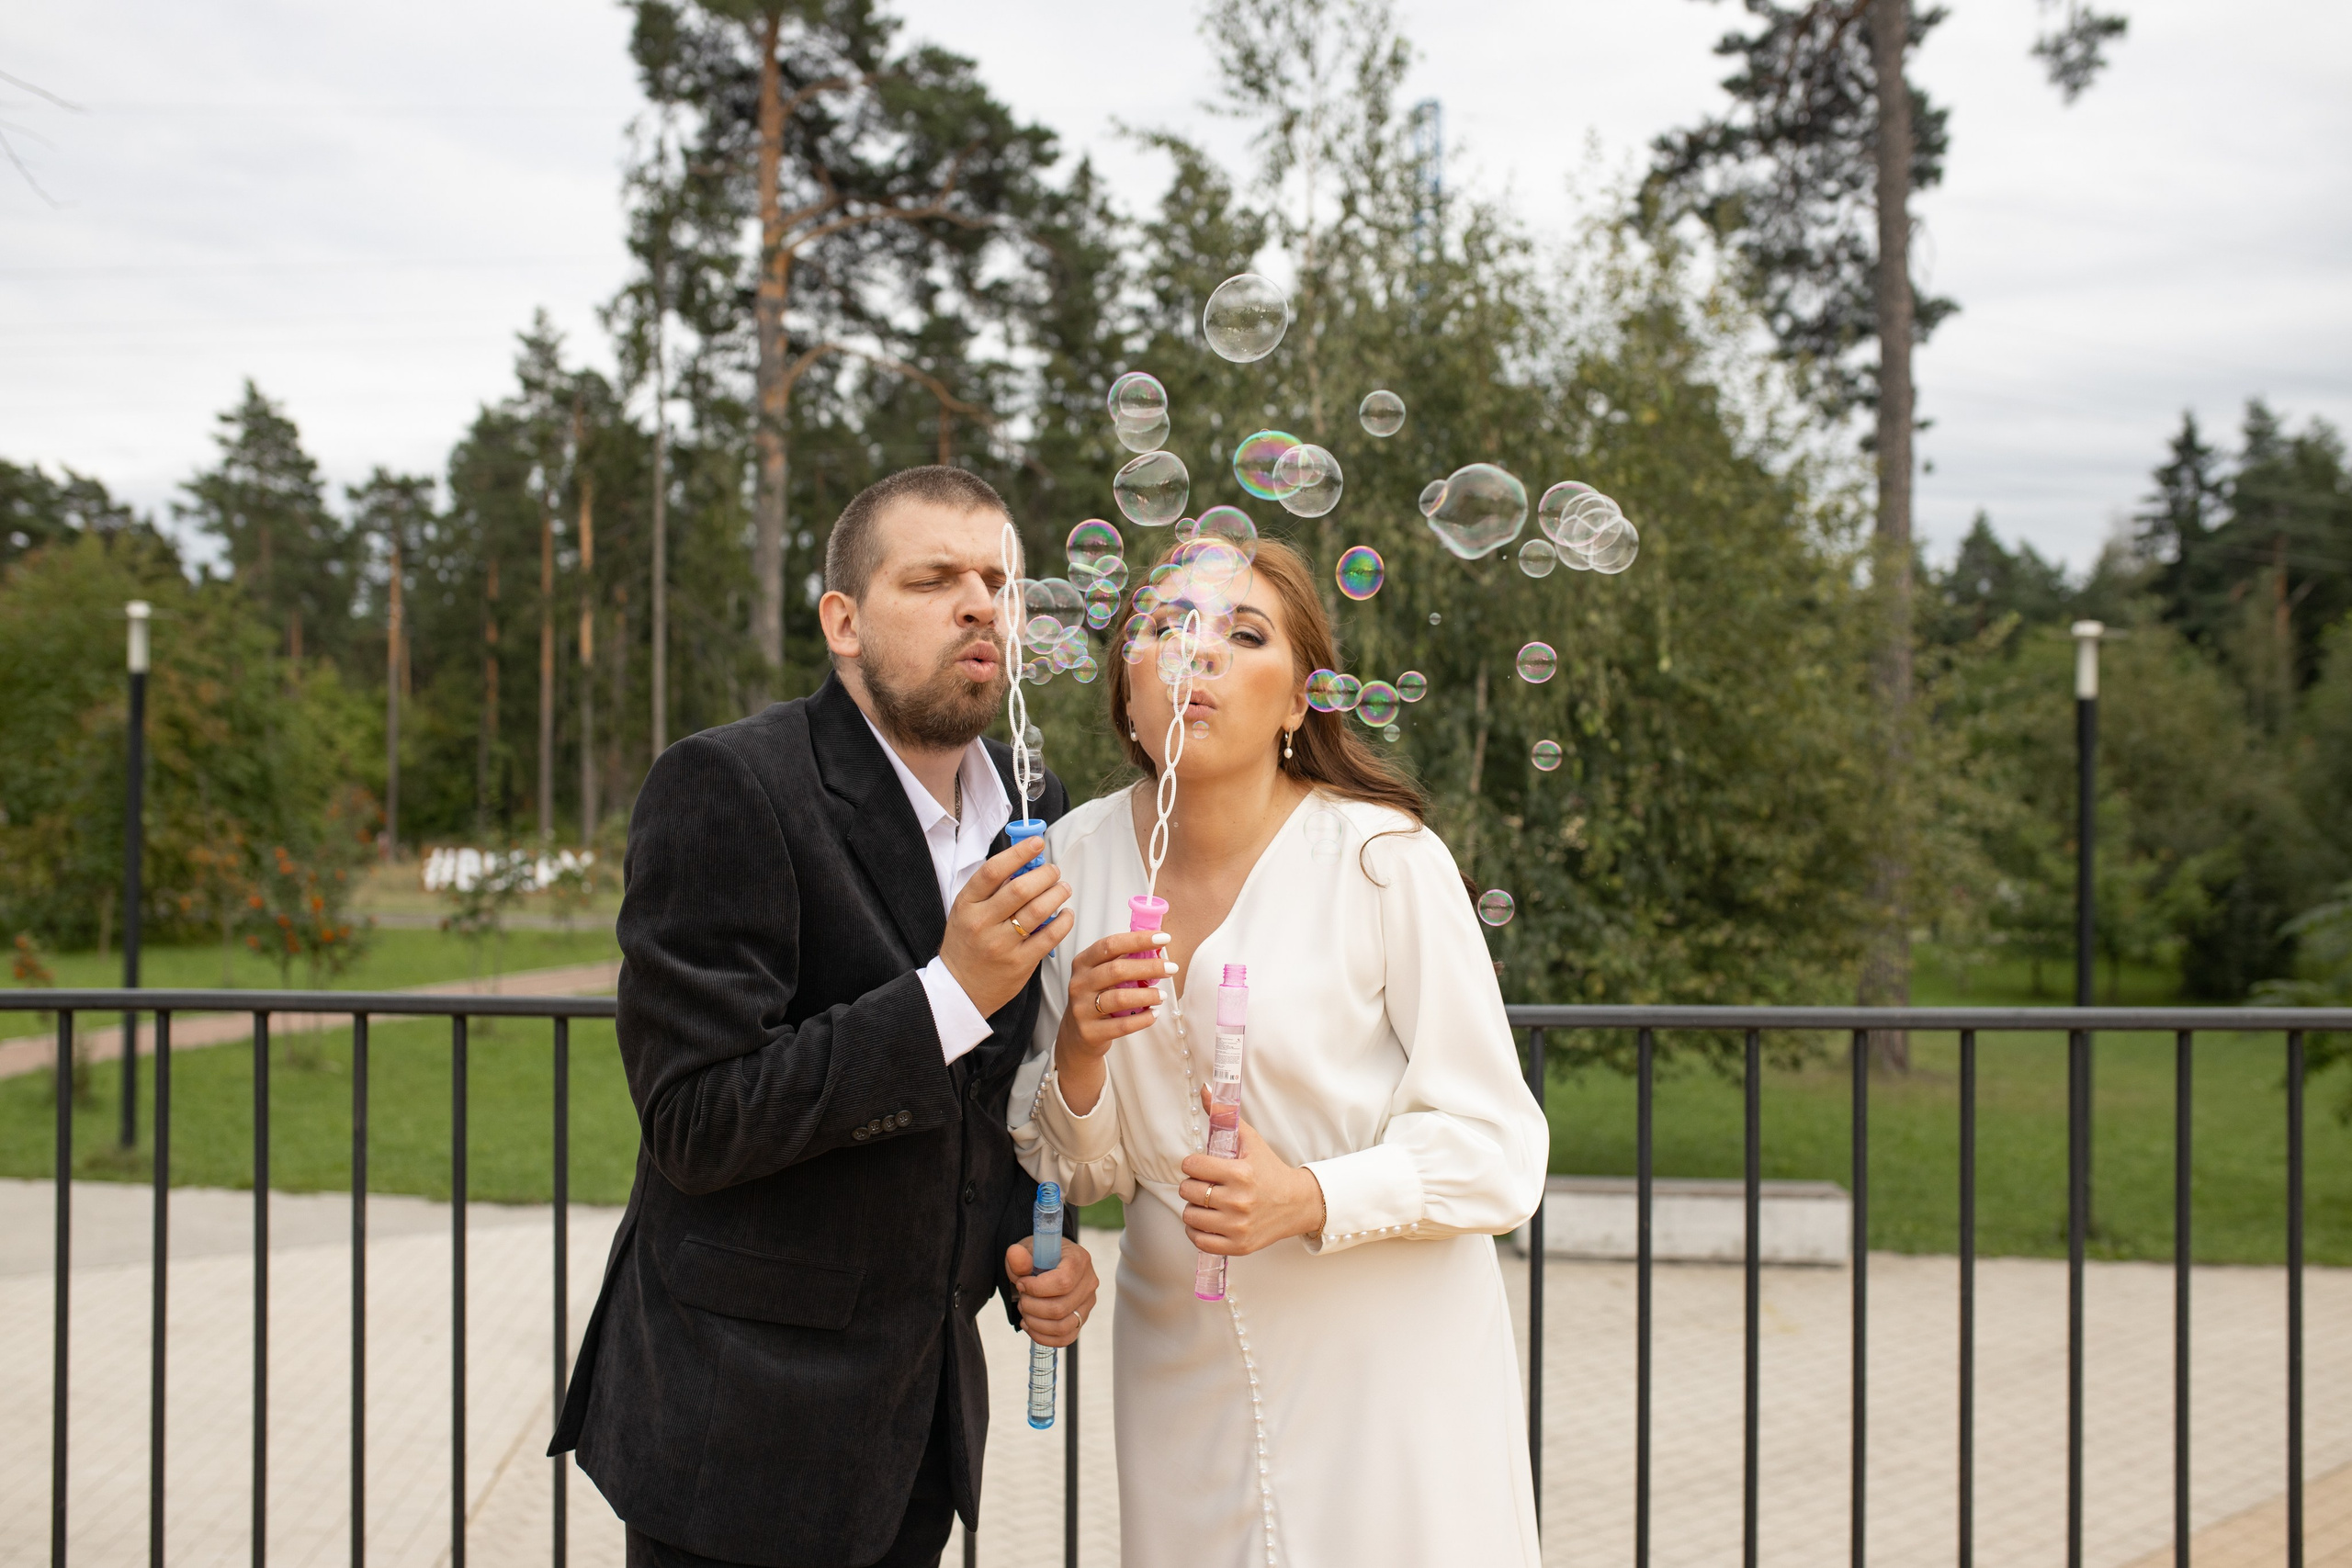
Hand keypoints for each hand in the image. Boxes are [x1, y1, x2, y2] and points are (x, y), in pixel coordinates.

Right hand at [938, 838, 1073, 1015]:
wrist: (960, 988)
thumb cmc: (966, 944)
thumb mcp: (966, 911)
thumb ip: (991, 889)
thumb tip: (1026, 862)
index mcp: (966, 904)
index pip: (994, 871)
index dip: (1019, 853)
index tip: (1037, 843)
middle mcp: (982, 923)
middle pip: (1021, 888)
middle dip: (1045, 874)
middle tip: (1054, 871)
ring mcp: (1001, 944)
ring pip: (1038, 910)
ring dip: (1058, 893)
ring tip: (1063, 888)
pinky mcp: (1020, 963)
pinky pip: (1049, 936)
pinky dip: (1064, 920)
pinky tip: (1066, 913)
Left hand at [1005, 1236, 1098, 1347]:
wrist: (1048, 1264)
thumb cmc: (1039, 1257)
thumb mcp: (1028, 1251)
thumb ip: (1021, 1257)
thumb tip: (1014, 1254)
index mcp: (1080, 1260)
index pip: (1063, 1282)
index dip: (1037, 1288)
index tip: (1021, 1284)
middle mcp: (1089, 1283)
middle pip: (1060, 1308)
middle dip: (1032, 1307)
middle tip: (1021, 1298)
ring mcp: (1087, 1304)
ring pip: (1062, 1326)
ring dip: (1035, 1323)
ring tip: (1024, 1310)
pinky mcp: (1081, 1320)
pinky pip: (1064, 1338)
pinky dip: (1042, 1336)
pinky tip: (1029, 1324)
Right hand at [1051, 929, 1175, 1113]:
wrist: (1076, 1034)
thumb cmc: (1095, 997)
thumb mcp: (1100, 975)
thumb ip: (1121, 960)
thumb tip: (1156, 948)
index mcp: (1083, 963)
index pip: (1110, 945)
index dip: (1138, 940)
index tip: (1164, 938)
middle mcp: (1079, 983)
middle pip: (1117, 970)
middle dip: (1149, 967)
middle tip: (1171, 968)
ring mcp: (1082, 1008)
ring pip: (1120, 998)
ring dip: (1147, 995)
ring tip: (1162, 995)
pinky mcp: (1090, 1032)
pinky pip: (1122, 1025)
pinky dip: (1143, 1019)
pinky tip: (1154, 1014)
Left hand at [1178, 1091, 1326, 1256]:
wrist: (1296, 1204)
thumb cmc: (1269, 1169)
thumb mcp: (1250, 1140)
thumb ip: (1224, 1115)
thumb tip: (1204, 1089)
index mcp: (1240, 1173)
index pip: (1192, 1165)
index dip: (1194, 1163)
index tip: (1202, 1165)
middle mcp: (1238, 1201)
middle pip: (1187, 1190)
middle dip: (1193, 1184)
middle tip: (1206, 1183)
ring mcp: (1237, 1226)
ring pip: (1189, 1215)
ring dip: (1194, 1208)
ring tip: (1207, 1202)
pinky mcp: (1238, 1246)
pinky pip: (1199, 1241)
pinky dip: (1197, 1231)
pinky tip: (1208, 1221)